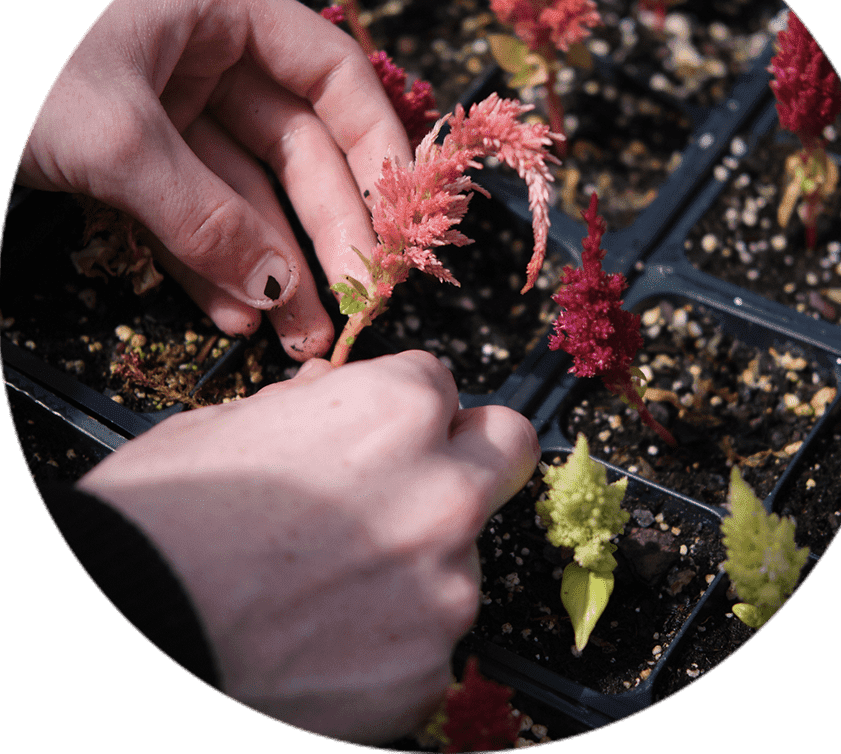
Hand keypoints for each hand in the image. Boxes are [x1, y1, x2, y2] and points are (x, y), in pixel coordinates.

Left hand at [20, 0, 411, 359]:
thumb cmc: (14, 52)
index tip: (401, 219)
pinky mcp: (125, 159)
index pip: (333, 76)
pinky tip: (231, 312)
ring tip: (296, 335)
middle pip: (293, 151)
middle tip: (352, 303)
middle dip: (323, 233)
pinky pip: (186, 215)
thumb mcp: (114, 133)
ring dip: (268, 267)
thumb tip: (275, 290)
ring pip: (241, 195)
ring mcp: (163, 112)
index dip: (379, 147)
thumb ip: (204, 214)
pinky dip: (207, 264)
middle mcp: (201, 58)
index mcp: (217, 12)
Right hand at [76, 351, 539, 743]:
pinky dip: (393, 631)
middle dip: (468, 449)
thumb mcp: (224, 425)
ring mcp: (444, 590)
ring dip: (417, 552)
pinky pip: (431, 632)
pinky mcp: (427, 671)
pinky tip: (327, 634)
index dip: (402, 401)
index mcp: (393, 413)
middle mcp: (440, 494)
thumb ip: (307, 402)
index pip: (439, 380)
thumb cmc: (155, 524)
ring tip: (331, 578)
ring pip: (463, 548)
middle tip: (415, 475)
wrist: (122, 640)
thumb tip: (332, 388)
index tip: (381, 425)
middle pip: (506, 445)